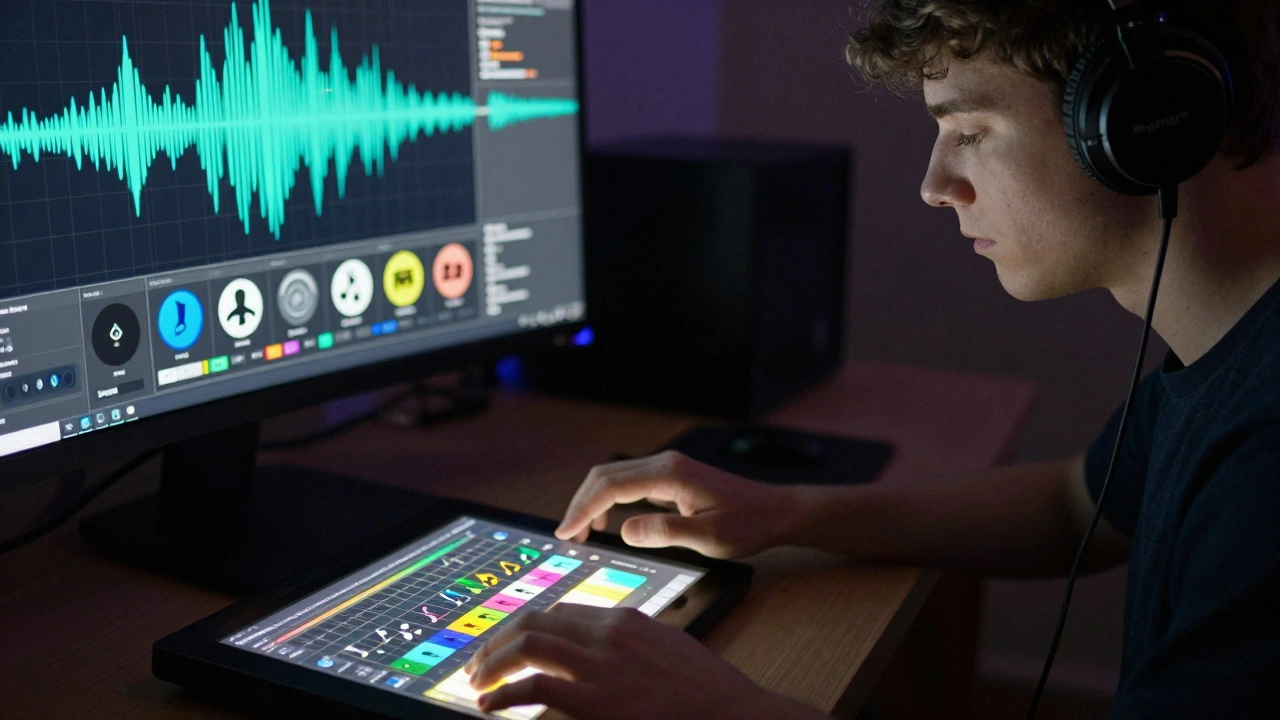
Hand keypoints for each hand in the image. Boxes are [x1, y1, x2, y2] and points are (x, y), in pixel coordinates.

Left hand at [463, 603, 823, 719]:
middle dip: (498, 640)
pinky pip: (533, 687)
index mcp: (626, 619)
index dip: (525, 628)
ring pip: (526, 645)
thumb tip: (599, 664)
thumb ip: (630, 650)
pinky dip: (503, 695)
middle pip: (534, 620)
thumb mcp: (668, 653)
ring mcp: (602, 666)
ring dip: (491, 662)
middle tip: (479, 662)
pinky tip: (490, 707)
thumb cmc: (708, 694)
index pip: (559, 612)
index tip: (508, 647)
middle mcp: (609, 633)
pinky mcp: (597, 701)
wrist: (736, 714)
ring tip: (476, 681)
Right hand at [554, 450, 799, 557]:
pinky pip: (628, 484)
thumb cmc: (748, 524)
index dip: (583, 508)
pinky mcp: (669, 478)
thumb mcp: (710, 537)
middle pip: (605, 475)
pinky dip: (609, 501)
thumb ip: (666, 533)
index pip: (611, 485)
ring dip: (593, 502)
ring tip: (582, 533)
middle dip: (581, 504)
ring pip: (614, 478)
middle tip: (568, 536)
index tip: (567, 532)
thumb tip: (624, 530)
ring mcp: (666, 469)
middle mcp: (664, 464)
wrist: (775, 511)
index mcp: (670, 473)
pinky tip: (606, 523)